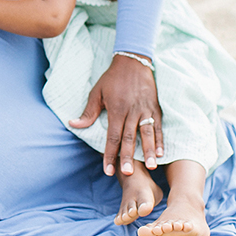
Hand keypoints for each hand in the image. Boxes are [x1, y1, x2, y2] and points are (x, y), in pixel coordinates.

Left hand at [69, 53, 162, 176]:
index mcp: (116, 110)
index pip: (112, 136)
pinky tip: (161, 153)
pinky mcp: (155, 108)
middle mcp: (132, 112)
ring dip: (149, 151)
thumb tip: (74, 124)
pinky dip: (160, 140)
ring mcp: (145, 110)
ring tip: (151, 166)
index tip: (108, 170)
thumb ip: (89, 112)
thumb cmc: (112, 78)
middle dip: (128, 156)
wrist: (132, 62)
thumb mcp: (97, 92)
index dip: (110, 154)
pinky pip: (158, 127)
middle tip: (128, 173)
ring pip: (147, 134)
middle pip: (130, 138)